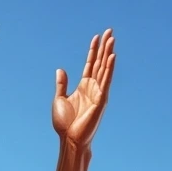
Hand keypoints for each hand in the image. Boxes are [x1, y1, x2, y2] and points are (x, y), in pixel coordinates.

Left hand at [52, 29, 114, 147]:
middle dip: (104, 47)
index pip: (90, 64)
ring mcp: (98, 92)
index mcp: (83, 86)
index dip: (93, 50)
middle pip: (100, 62)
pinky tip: (112, 57)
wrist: (69, 139)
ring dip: (108, 53)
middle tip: (109, 31)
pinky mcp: (101, 100)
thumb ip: (62, 84)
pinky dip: (109, 69)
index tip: (96, 37)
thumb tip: (60, 69)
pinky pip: (106, 81)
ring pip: (105, 68)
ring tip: (112, 39)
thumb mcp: (59, 99)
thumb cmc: (65, 124)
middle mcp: (93, 87)